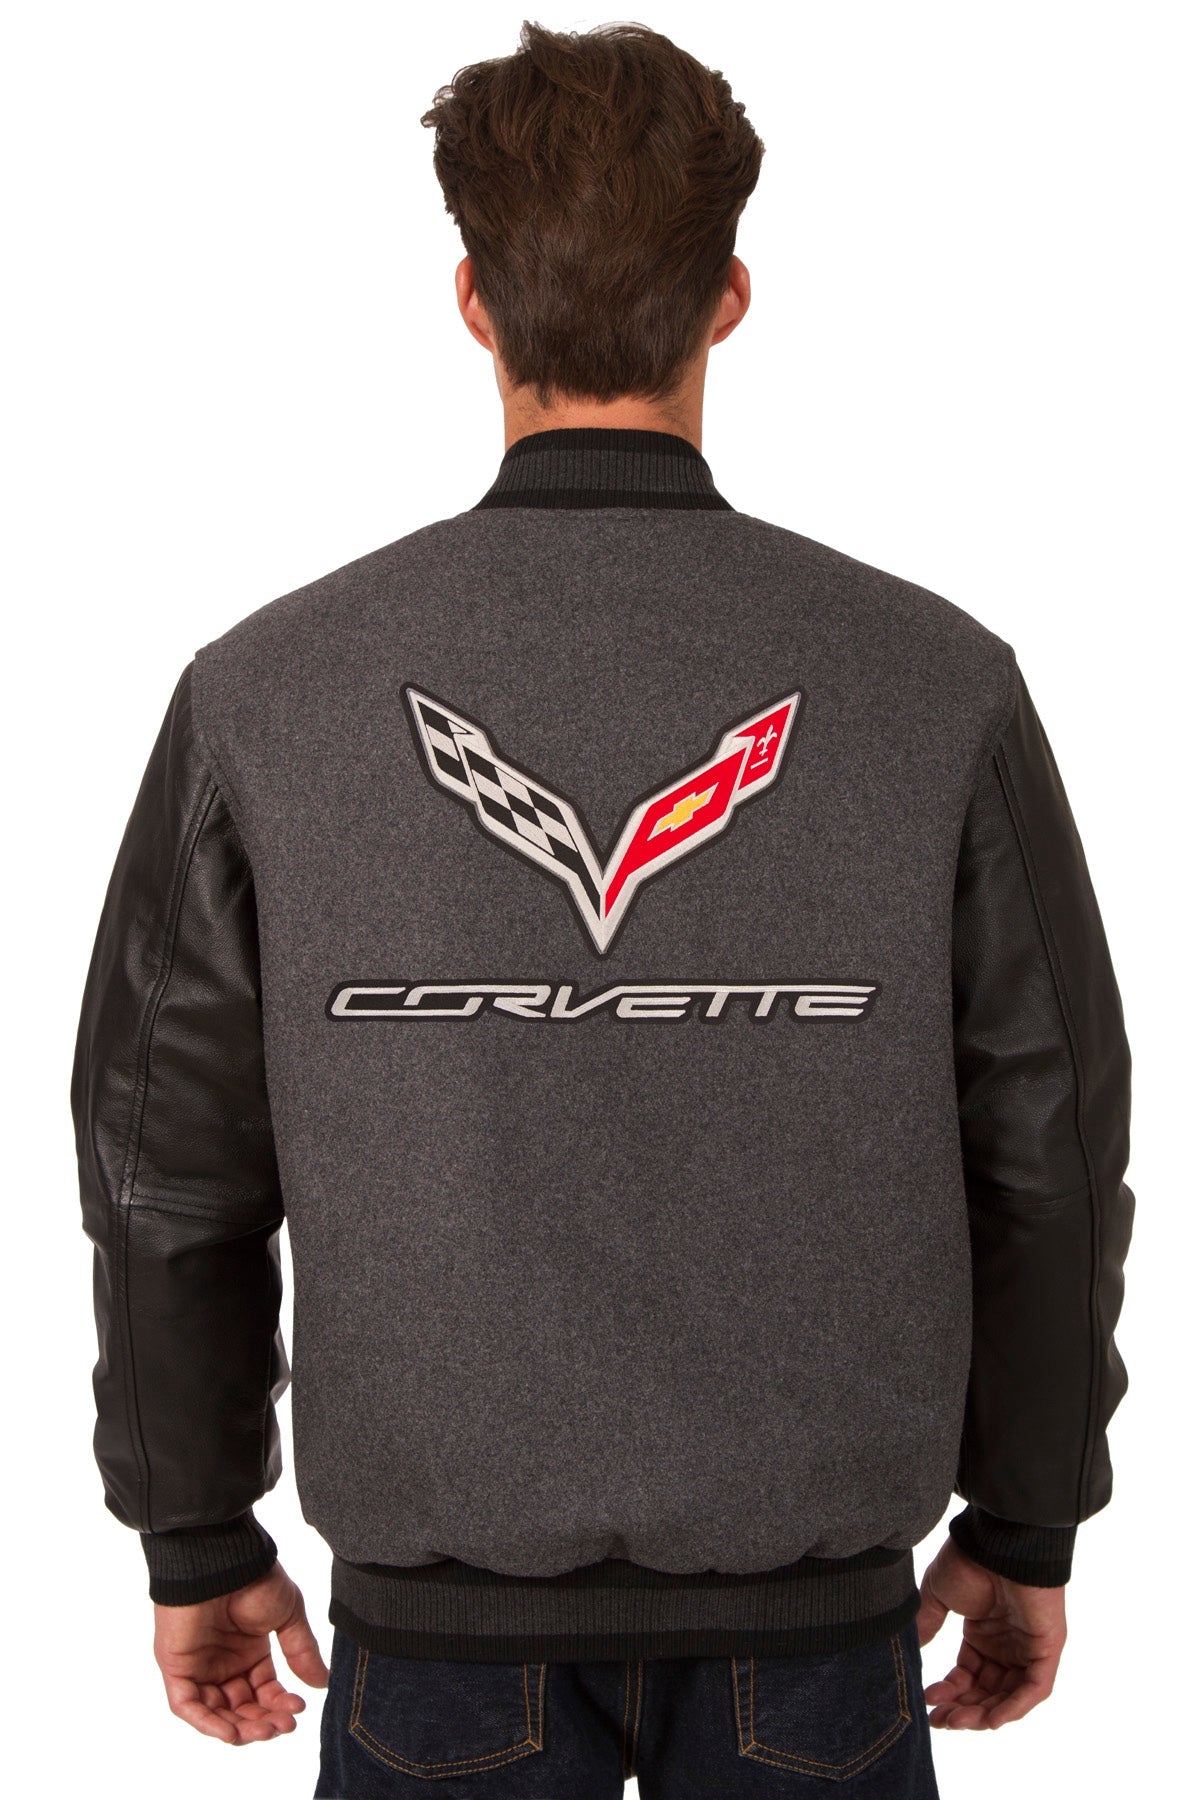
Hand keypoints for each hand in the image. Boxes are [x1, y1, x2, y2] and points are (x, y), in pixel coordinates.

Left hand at [153, 1561, 329, 1744]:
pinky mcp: (176, 1667)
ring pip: (216, 1713)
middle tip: (283, 1726)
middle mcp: (223, 1662)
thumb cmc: (254, 1579)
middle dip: (263, 1721)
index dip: (280, 1704)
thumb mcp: (287, 1615)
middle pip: (242, 1707)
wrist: (222, 1560)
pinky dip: (207, 1723)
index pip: (264, 1690)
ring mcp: (197, 1666)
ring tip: (264, 1731)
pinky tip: (232, 1732)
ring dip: (239, 1728)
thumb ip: (302, 1650)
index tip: (298, 1709)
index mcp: (248, 1650)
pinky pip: (187, 1706)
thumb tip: (322, 1682)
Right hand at [916, 1536, 1066, 1729]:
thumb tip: (909, 1651)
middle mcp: (1007, 1646)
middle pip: (986, 1691)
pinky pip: (1033, 1689)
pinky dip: (1013, 1707)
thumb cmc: (969, 1561)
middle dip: (963, 1709)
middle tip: (940, 1720)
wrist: (998, 1543)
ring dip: (984, 1713)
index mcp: (983, 1634)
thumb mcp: (938, 1596)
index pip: (967, 1675)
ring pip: (1009, 1696)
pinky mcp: (1046, 1650)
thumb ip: (927, 1624)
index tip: (927, 1701)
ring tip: (957, 1720)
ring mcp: (1028, 1649)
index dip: (948, 1692)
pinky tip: (989, 1718)